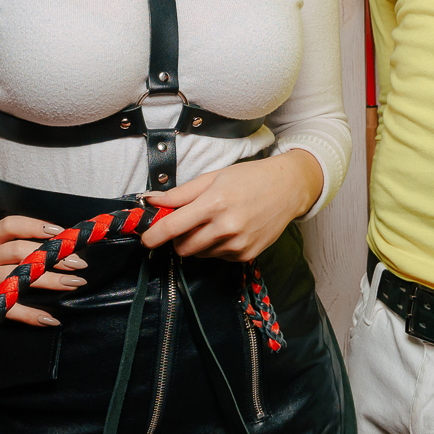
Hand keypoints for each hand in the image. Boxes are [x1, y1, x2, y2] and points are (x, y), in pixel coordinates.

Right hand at [0, 217, 87, 326]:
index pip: (12, 225)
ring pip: (19, 277)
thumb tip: (50, 242)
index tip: (62, 232)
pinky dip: (32, 314)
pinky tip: (50, 318)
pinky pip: (9, 308)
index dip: (37, 225)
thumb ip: (9, 243)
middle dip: (53, 256)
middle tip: (79, 263)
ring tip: (74, 284)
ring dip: (51, 281)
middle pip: (21, 251)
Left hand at [138, 148, 321, 260]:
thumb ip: (181, 193)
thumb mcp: (213, 177)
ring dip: (198, 242)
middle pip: (183, 247)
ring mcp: (237, 244)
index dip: (153, 236)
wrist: (288, 189)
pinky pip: (217, 257)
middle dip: (178, 238)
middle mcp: (226, 227)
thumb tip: (153, 201)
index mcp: (214, 203)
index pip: (173, 227)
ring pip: (199, 253)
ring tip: (214, 222)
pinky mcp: (246, 255)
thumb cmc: (249, 178)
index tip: (145, 239)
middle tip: (186, 223)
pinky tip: (229, 229)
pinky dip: (215, 246)